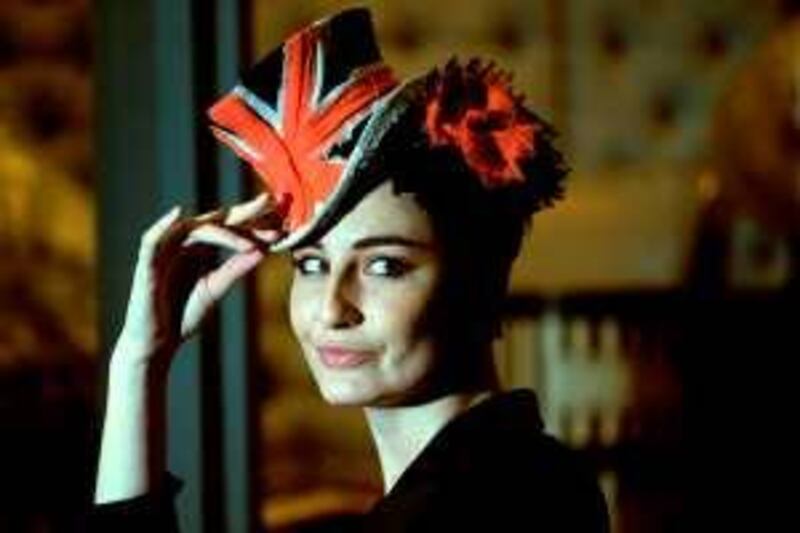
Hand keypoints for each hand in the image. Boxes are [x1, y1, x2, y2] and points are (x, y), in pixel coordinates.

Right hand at [113, 193, 283, 368]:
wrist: (157, 343)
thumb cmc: (183, 315)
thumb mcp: (215, 289)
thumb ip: (235, 269)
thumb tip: (262, 250)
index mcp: (202, 249)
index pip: (231, 228)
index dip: (255, 222)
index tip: (283, 220)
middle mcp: (185, 244)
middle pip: (215, 220)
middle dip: (242, 212)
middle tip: (269, 203)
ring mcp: (166, 252)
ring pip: (193, 229)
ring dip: (221, 232)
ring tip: (248, 243)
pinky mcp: (147, 266)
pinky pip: (152, 240)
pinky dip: (162, 226)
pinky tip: (177, 213)